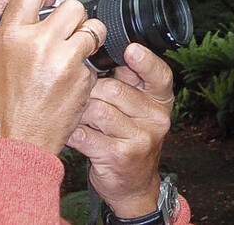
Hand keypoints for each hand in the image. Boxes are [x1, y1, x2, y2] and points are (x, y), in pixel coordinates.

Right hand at [0, 0, 105, 153]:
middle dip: (74, 17)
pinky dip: (86, 70)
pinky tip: (70, 83)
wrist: (12, 145)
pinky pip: (92, 62)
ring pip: (93, 29)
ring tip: (76, 52)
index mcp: (11, 34)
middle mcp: (39, 41)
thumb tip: (31, 17)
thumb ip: (15, 36)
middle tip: (68, 30)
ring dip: (89, 37)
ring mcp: (65, 60)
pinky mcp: (83, 79)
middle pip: (73, 6)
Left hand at [66, 43, 174, 217]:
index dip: (145, 61)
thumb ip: (131, 82)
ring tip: (75, 115)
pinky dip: (73, 132)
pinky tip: (71, 132)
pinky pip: (86, 134)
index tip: (130, 50)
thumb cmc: (131, 138)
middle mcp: (156, 118)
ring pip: (97, 111)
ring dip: (79, 112)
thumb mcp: (140, 108)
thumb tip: (107, 48)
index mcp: (162, 100)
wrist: (134, 185)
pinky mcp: (120, 156)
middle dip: (90, 91)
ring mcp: (140, 138)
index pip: (159, 75)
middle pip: (113, 90)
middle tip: (80, 96)